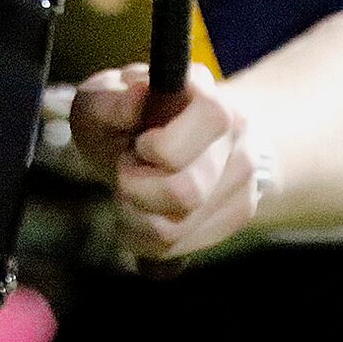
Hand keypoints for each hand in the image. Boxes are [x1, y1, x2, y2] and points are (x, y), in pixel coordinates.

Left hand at [68, 62, 263, 262]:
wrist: (144, 140)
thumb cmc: (118, 119)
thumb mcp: (98, 102)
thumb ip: (110, 103)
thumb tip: (139, 95)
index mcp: (208, 94)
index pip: (212, 119)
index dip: (166, 145)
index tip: (139, 146)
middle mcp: (238, 133)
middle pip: (188, 191)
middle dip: (136, 189)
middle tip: (125, 170)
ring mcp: (244, 176)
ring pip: (179, 227)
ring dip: (136, 218)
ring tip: (131, 192)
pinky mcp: (239, 212)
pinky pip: (182, 247)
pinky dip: (147, 240)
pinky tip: (142, 214)